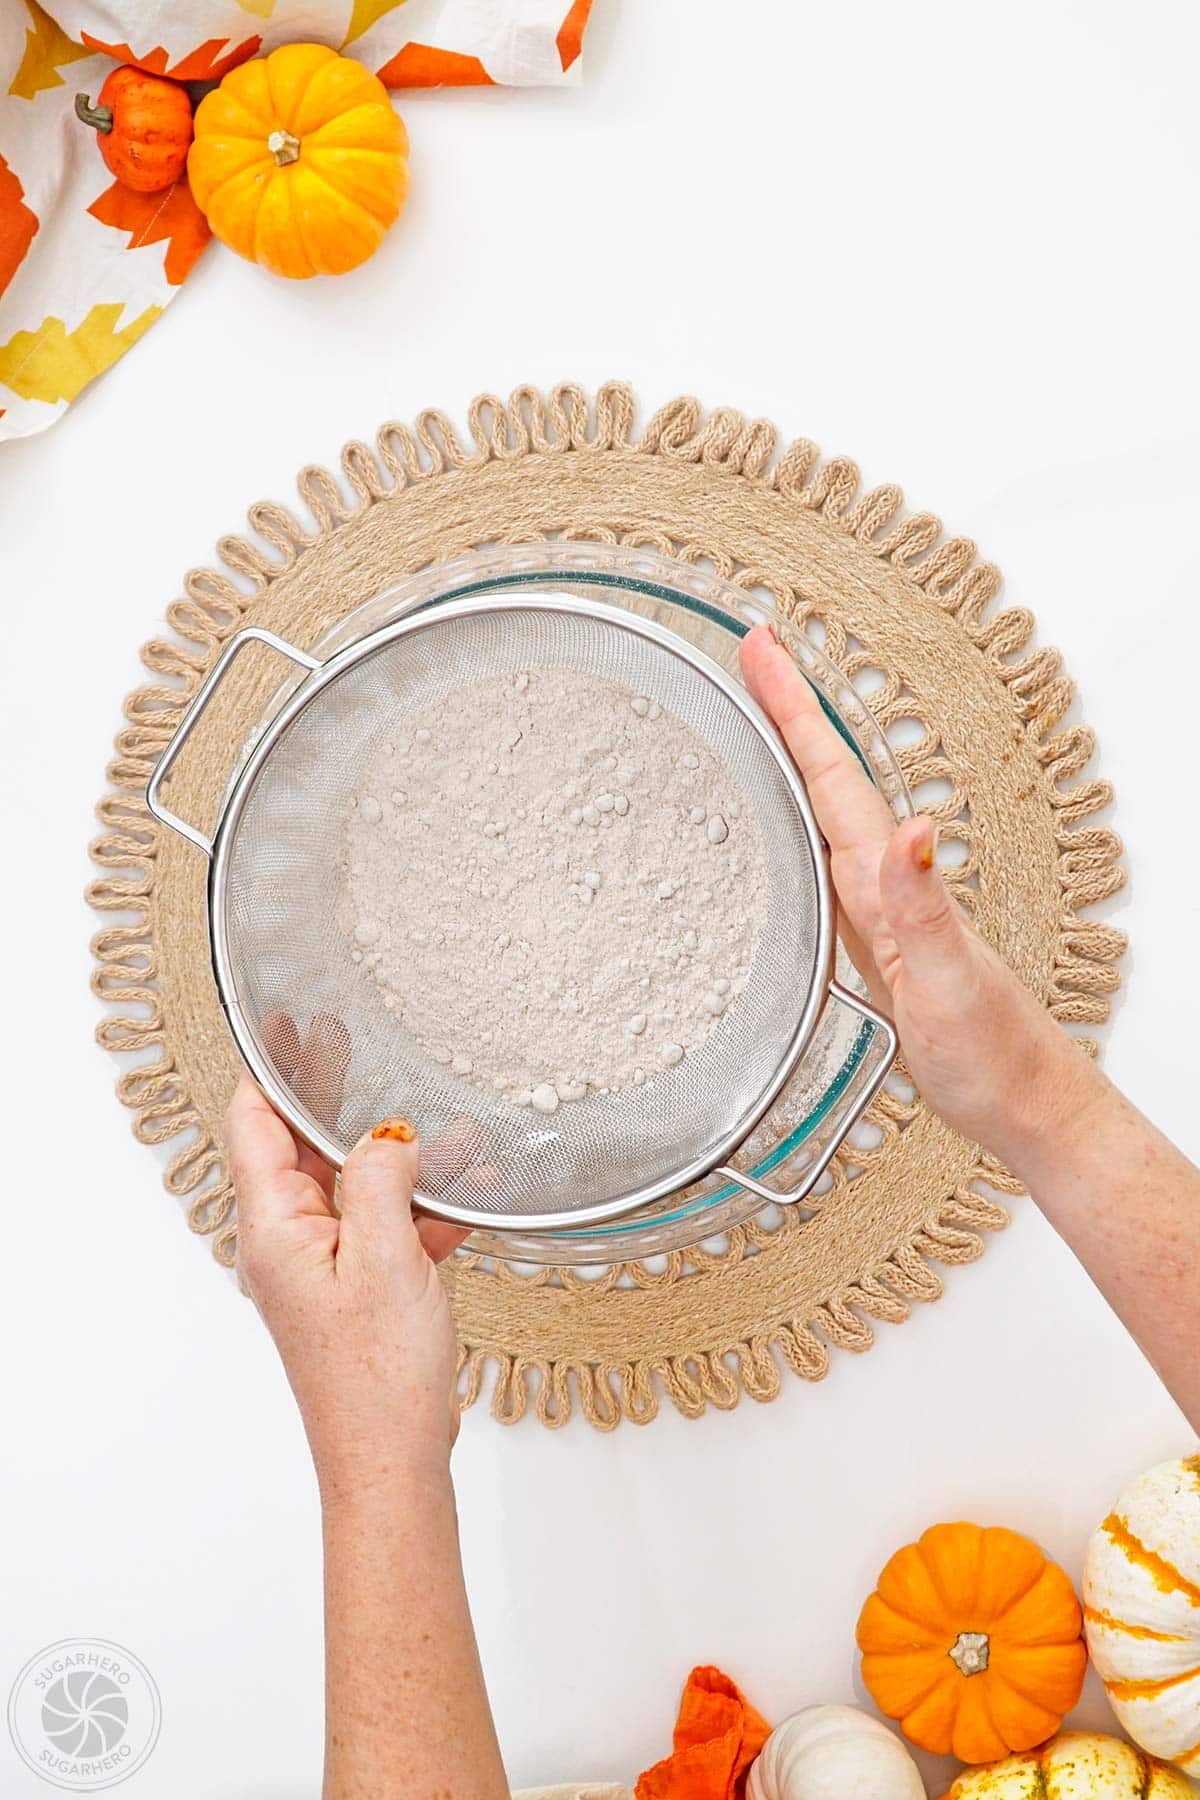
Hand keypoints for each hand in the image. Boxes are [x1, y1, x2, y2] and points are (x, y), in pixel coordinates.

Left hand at [225, 1013, 469, 1492]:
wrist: (391, 1460)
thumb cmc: (377, 1375)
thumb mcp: (386, 1256)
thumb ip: (380, 1178)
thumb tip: (387, 1136)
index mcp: (273, 1227)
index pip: (254, 1122)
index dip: (274, 1067)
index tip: (294, 1021)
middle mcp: (285, 1243)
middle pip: (302, 1148)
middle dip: (338, 1101)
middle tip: (359, 1046)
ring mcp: (319, 1268)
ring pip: (354, 1187)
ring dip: (398, 1162)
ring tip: (446, 1132)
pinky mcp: (354, 1290)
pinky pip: (381, 1229)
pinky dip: (417, 1210)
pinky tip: (463, 1201)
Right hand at [739, 625, 1094, 1163]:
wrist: (1024, 1106)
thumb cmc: (993, 1054)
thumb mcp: (953, 981)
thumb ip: (924, 908)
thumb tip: (911, 830)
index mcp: (890, 883)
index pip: (833, 778)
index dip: (796, 711)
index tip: (764, 650)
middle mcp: (883, 885)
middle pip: (824, 778)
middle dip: (787, 712)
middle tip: (750, 654)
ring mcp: (877, 911)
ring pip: (821, 814)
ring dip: (790, 759)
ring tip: (755, 715)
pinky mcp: (873, 942)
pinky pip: (822, 863)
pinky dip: (796, 827)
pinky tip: (779, 832)